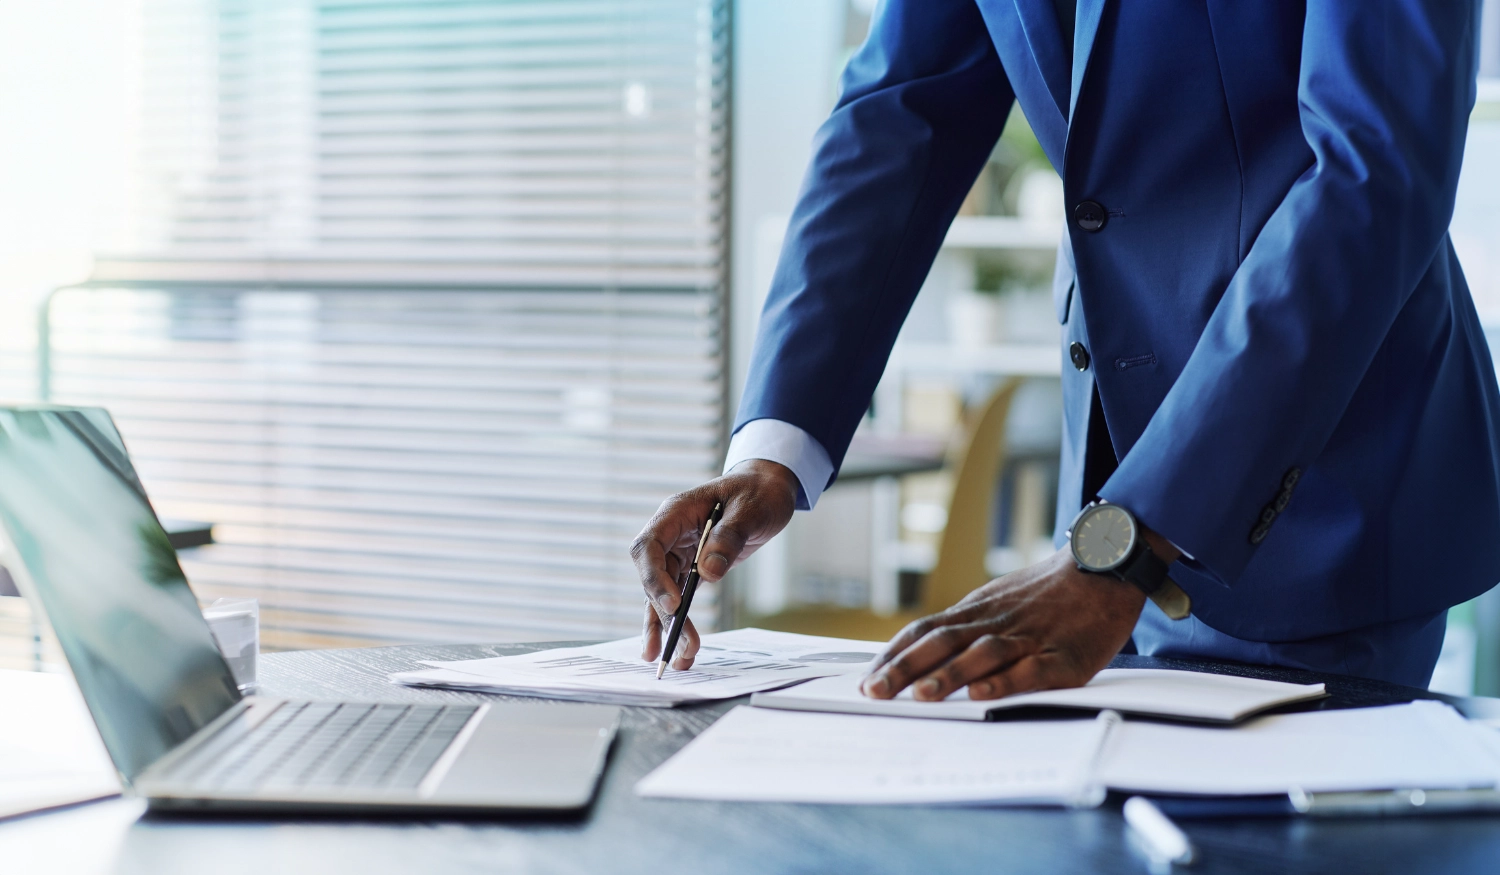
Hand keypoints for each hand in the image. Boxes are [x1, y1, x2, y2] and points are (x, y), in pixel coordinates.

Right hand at [630, 459, 799, 668]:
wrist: (769, 489)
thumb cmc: (759, 492)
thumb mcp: (751, 510)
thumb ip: (729, 537)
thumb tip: (708, 572)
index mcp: (676, 513)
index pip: (649, 547)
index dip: (653, 578)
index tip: (674, 605)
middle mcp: (670, 534)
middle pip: (653, 578)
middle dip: (663, 614)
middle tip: (675, 646)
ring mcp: (678, 552)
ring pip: (663, 594)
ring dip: (669, 628)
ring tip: (678, 660)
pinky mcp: (690, 568)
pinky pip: (679, 598)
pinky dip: (680, 623)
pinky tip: (681, 649)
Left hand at [860, 548, 1147, 701]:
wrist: (1102, 568)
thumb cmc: (1046, 592)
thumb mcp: (995, 599)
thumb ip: (963, 626)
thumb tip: (920, 648)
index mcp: (976, 612)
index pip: (924, 631)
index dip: (894, 654)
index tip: (867, 677)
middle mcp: (994, 623)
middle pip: (942, 642)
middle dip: (904, 669)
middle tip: (874, 691)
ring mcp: (1027, 638)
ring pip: (980, 654)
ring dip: (948, 675)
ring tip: (920, 696)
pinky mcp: (1062, 656)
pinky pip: (1029, 669)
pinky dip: (1004, 681)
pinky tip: (982, 694)